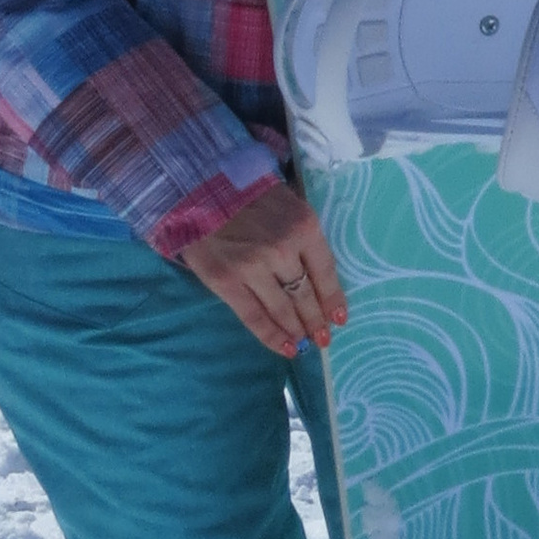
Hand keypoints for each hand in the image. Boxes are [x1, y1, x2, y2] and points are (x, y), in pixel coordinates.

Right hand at [180, 180, 347, 356]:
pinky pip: (254, 317)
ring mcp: (253, 268)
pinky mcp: (226, 282)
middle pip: (305, 295)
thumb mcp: (287, 205)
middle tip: (323, 338)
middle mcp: (282, 249)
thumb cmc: (247, 194)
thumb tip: (316, 278)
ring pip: (283, 310)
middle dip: (316, 321)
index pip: (325, 272)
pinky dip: (272, 337)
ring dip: (298, 331)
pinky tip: (285, 348)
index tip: (340, 319)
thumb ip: (302, 236)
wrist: (197, 190)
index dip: (333, 300)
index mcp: (303, 227)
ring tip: (305, 344)